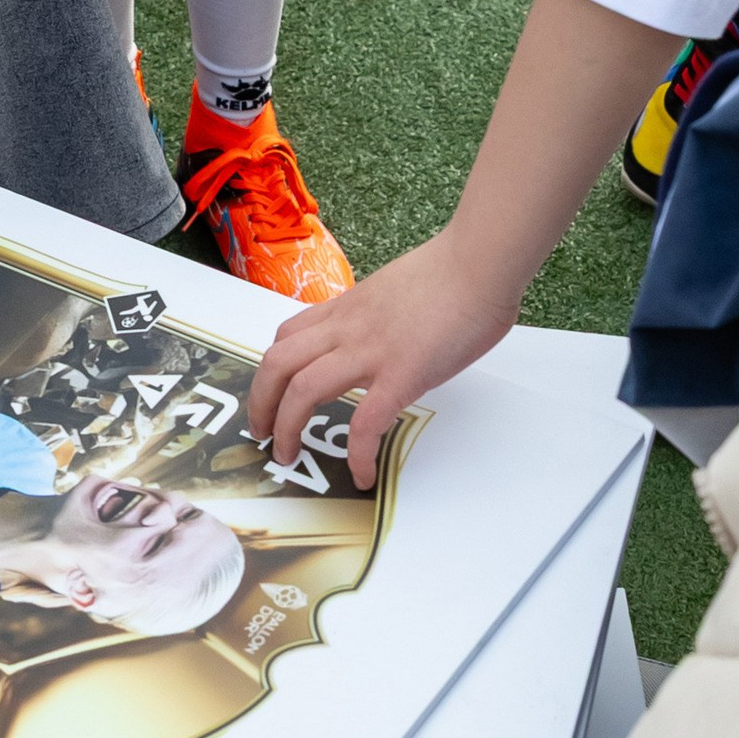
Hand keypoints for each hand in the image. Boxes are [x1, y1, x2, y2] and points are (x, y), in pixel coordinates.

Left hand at [245, 232, 518, 489]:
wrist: (478, 262)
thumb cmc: (450, 272)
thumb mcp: (393, 290)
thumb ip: (377, 315)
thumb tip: (381, 337)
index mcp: (347, 308)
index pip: (287, 336)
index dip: (269, 370)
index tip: (270, 394)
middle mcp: (347, 328)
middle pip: (278, 364)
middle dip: (260, 403)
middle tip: (263, 434)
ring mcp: (371, 351)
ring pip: (302, 390)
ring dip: (288, 429)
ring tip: (289, 456)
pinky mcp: (402, 375)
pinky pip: (365, 423)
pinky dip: (357, 454)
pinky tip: (362, 475)